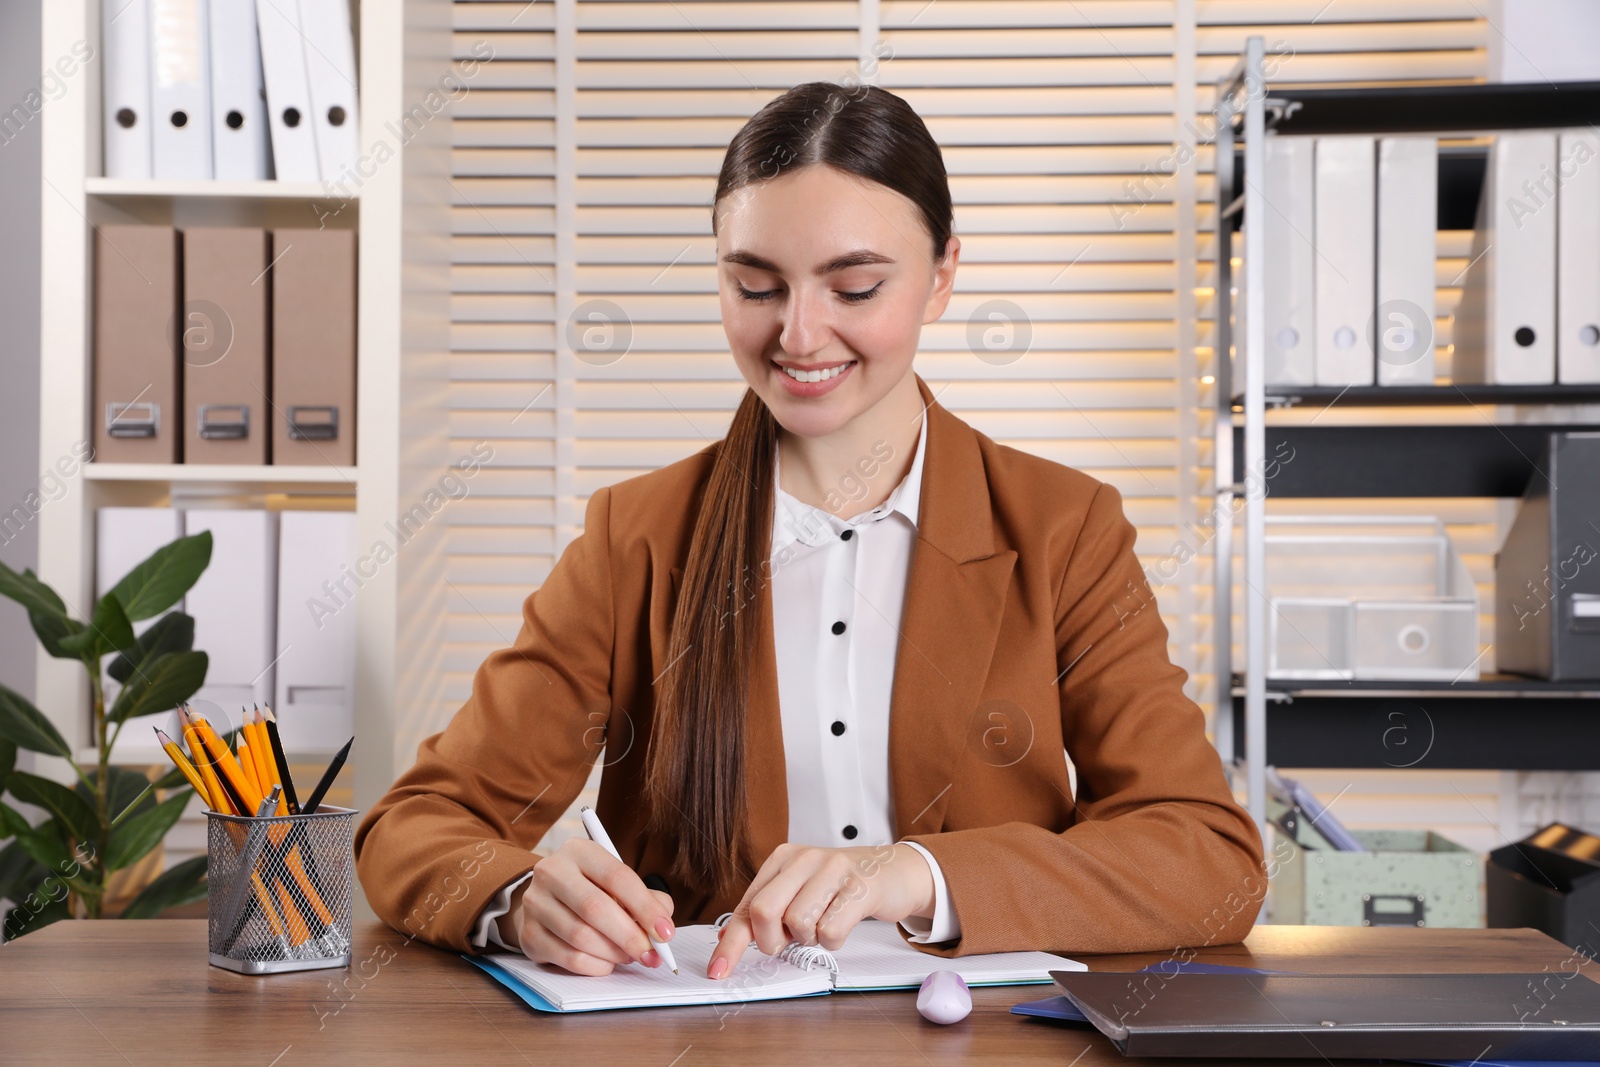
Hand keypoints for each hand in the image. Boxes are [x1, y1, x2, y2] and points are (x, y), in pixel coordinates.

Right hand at [496, 838, 674, 975]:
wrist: (546, 901)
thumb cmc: (592, 890)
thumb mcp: (618, 883)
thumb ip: (647, 899)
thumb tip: (662, 926)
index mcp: (579, 851)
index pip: (617, 877)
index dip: (645, 907)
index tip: (665, 932)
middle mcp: (552, 871)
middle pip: (595, 908)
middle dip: (630, 936)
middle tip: (652, 955)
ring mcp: (535, 903)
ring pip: (581, 936)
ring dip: (614, 953)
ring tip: (630, 956)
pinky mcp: (529, 934)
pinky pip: (568, 958)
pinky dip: (595, 966)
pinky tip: (607, 963)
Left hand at [706, 842, 934, 979]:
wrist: (893, 871)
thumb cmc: (840, 887)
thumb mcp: (800, 891)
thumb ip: (768, 912)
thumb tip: (729, 942)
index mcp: (782, 859)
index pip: (747, 906)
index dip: (730, 944)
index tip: (718, 972)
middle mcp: (803, 858)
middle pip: (764, 911)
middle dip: (772, 940)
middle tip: (789, 942)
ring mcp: (833, 869)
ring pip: (798, 923)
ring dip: (809, 939)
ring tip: (822, 925)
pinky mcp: (859, 887)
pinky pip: (831, 930)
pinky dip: (833, 941)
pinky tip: (841, 926)